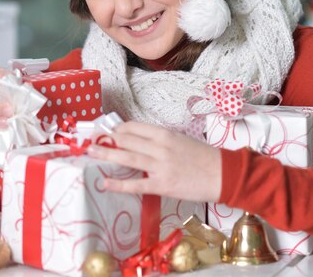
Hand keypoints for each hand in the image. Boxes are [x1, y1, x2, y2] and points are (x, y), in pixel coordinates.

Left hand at [87, 121, 221, 201]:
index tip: (106, 131)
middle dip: (106, 140)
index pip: (133, 127)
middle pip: (126, 140)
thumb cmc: (203, 157)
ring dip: (105, 154)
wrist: (222, 174)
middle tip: (90, 140)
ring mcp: (160, 166)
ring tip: (90, 153)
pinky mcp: (162, 185)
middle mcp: (160, 147)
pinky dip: (118, 184)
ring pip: (127, 158)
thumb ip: (160, 140)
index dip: (116, 129)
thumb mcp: (180, 140)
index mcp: (164, 134)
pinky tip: (104, 182)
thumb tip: (138, 140)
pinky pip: (135, 184)